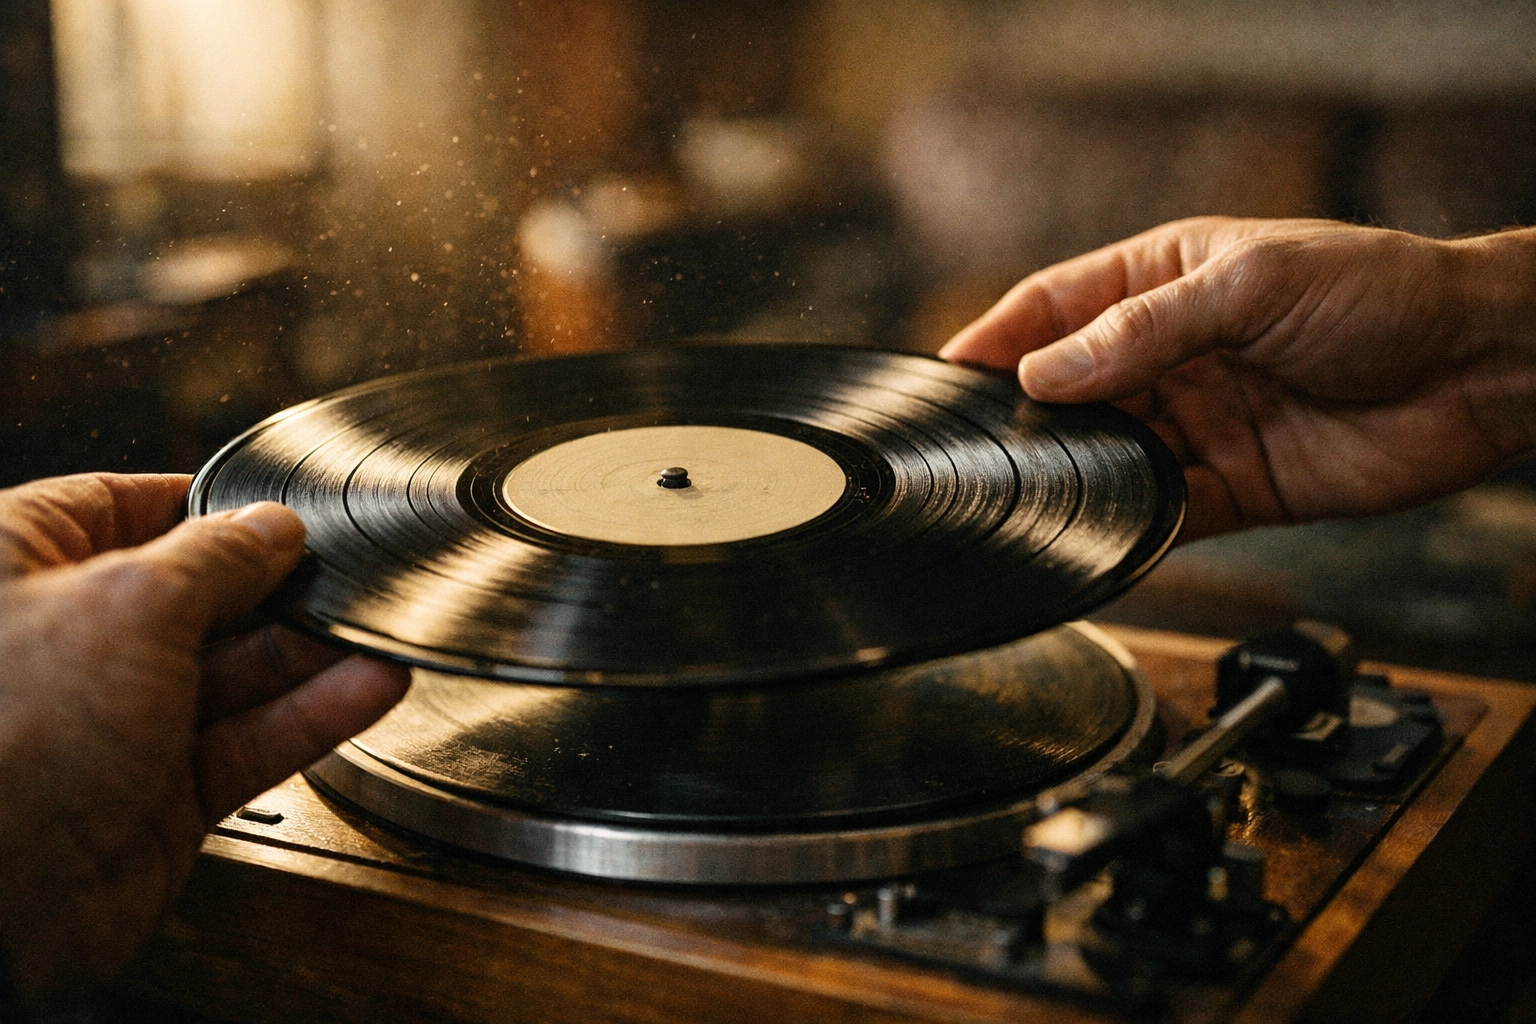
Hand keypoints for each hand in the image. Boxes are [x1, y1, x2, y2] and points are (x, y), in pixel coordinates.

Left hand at [0, 473, 410, 1009]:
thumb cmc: (4, 740)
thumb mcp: (127, 604)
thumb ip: (216, 558)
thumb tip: (270, 528)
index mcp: (15, 570)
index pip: (115, 509)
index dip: (198, 506)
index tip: (271, 505)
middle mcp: (62, 647)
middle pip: (192, 597)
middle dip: (272, 585)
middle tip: (343, 568)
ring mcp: (111, 727)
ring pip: (232, 674)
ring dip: (310, 651)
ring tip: (378, 624)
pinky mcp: (157, 797)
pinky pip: (250, 742)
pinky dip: (313, 716)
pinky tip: (369, 684)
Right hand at [941, 217, 1535, 539]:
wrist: (1481, 368)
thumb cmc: (1379, 294)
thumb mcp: (1249, 285)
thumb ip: (1142, 332)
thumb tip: (1045, 374)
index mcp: (1169, 281)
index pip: (1059, 306)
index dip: (1001, 336)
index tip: (947, 370)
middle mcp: (1176, 354)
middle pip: (1075, 387)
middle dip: (1030, 414)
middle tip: (982, 444)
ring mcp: (1204, 421)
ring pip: (1112, 453)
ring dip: (1077, 471)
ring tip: (1034, 490)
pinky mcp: (1237, 485)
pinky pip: (1167, 511)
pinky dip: (1133, 525)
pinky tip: (1101, 534)